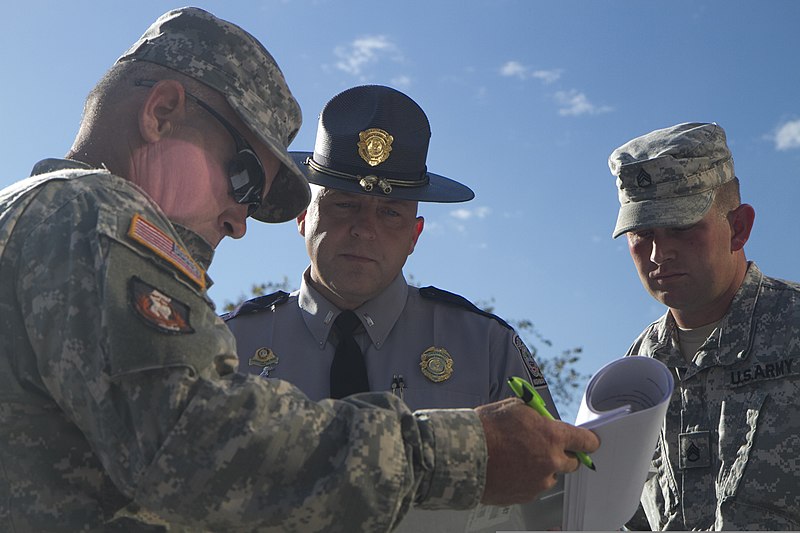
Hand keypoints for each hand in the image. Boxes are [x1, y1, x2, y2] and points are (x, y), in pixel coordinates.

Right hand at [477, 398, 599, 504]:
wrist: (462, 453)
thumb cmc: (486, 428)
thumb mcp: (516, 407)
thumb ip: (538, 416)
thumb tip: (545, 420)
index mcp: (553, 436)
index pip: (586, 441)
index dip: (588, 441)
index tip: (588, 442)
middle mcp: (551, 461)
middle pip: (572, 463)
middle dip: (562, 454)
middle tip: (544, 447)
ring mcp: (538, 482)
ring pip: (550, 475)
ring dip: (541, 467)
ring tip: (516, 457)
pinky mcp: (525, 496)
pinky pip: (533, 487)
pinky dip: (525, 479)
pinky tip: (509, 468)